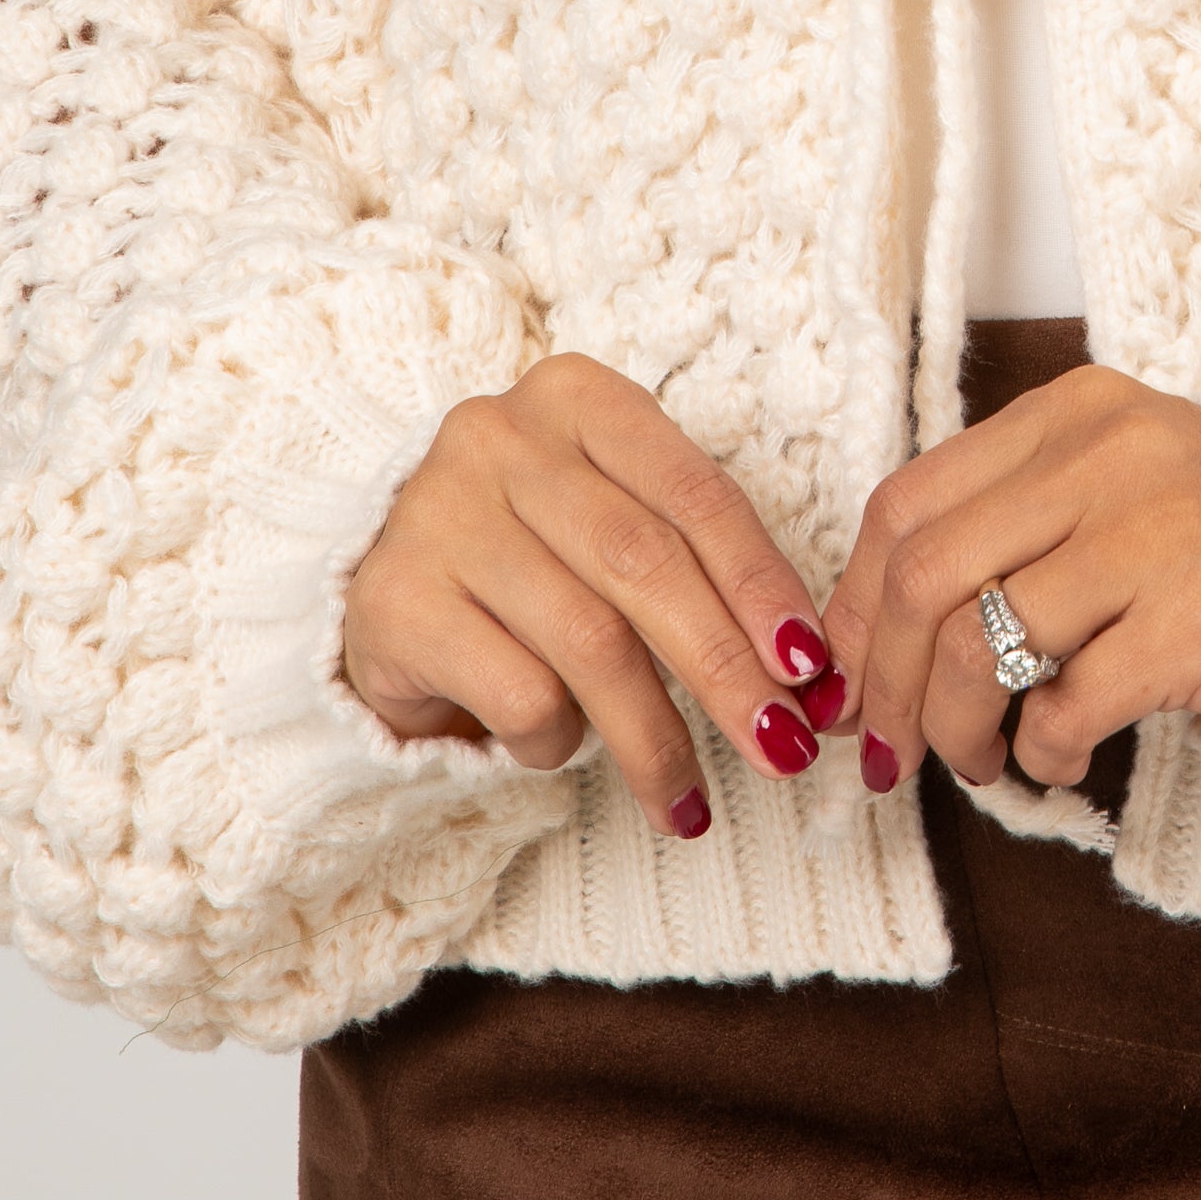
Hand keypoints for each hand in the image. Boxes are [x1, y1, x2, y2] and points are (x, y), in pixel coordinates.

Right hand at [340, 354, 839, 836]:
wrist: (390, 600)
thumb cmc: (536, 564)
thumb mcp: (617, 530)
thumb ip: (696, 567)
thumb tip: (804, 668)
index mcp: (577, 398)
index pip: (694, 492)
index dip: (760, 583)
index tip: (810, 665)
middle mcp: (500, 437)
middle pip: (644, 563)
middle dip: (725, 668)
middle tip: (782, 746)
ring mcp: (438, 513)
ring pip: (588, 640)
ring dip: (655, 736)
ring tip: (688, 801)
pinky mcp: (395, 600)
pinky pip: (517, 692)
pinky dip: (558, 739)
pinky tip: (561, 751)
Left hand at [819, 364, 1200, 795]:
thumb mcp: (1101, 490)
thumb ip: (995, 534)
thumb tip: (856, 643)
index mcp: (1073, 411)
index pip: (909, 502)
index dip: (854, 602)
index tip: (846, 672)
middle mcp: (1113, 457)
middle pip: (928, 577)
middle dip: (888, 681)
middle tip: (892, 745)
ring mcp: (1161, 536)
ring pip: (983, 647)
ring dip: (958, 729)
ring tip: (981, 758)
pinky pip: (1069, 707)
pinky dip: (1043, 751)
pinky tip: (1062, 756)